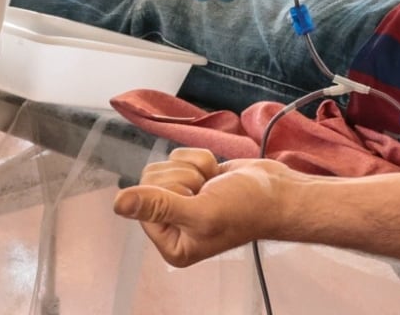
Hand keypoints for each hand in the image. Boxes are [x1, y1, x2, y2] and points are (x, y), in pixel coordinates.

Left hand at [112, 148, 299, 266]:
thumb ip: (159, 207)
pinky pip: (179, 156)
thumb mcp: (201, 212)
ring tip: (215, 185)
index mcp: (172, 243)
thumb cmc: (248, 209)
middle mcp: (173, 223)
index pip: (142, 203)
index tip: (197, 199)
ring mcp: (182, 200)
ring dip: (194, 168)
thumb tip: (118, 204)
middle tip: (208, 192)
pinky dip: (200, 159)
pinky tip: (217, 175)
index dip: (170, 193)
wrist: (280, 192)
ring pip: (165, 166)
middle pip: (151, 181)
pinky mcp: (193, 178)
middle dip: (183, 178)